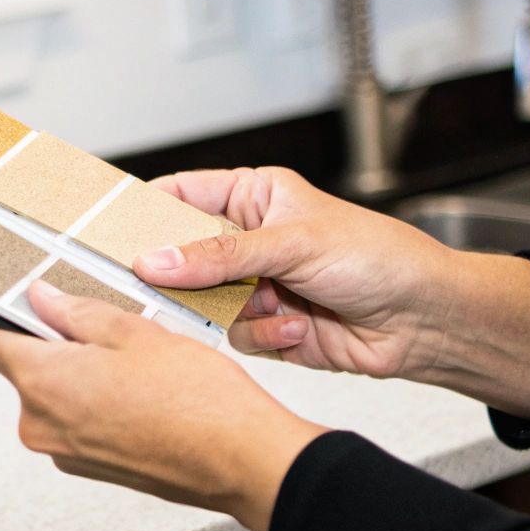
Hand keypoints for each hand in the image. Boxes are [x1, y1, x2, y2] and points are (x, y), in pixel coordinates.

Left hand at [0, 282, 325, 530]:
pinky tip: (139, 392)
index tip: (8, 297)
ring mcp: (63, 451)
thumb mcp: (134, 331)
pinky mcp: (87, 466)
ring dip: (78, 373)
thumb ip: (75, 312)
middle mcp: (39, 424)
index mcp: (42, 382)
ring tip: (132, 362)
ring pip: (52, 393)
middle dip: (51, 342)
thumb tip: (39, 297)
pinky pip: (75, 420)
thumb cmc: (198, 399)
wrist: (241, 462)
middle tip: (103, 326)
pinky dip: (95, 402)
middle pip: (20, 366)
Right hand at [131, 167, 529, 416]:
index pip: (179, 195)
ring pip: (201, 302)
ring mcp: (254, 285)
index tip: (103, 227)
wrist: (425, 321)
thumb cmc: (378, 258)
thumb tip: (153, 259)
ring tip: (272, 305)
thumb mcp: (292, 243)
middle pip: (179, 256)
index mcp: (252, 196)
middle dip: (179, 276)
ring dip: (235, 310)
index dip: (141, 210)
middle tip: (153, 286)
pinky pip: (233, 336)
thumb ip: (217, 255)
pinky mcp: (265, 328)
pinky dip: (264, 336)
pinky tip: (300, 328)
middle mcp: (247, 240)